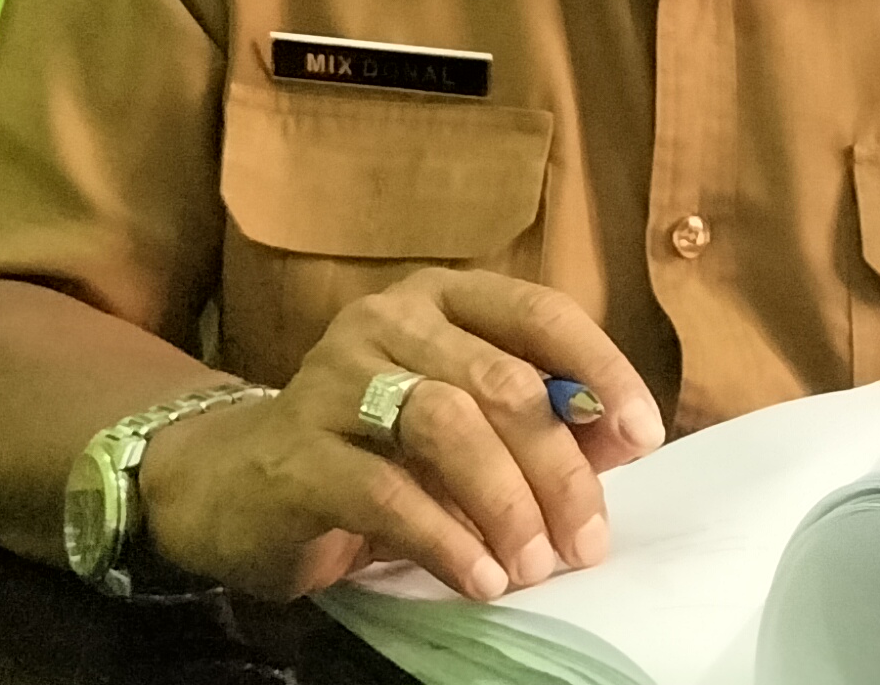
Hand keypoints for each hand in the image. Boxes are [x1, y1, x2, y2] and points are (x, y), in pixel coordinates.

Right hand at [133, 268, 662, 601]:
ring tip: (534, 564)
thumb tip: (624, 436)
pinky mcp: (296, 451)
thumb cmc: (373, 450)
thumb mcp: (463, 427)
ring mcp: (332, 379)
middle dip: (558, 467)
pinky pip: (385, 492)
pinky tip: (480, 579)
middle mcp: (386, 321)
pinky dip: (446, 540)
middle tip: (586, 540)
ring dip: (506, 503)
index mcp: (441, 300)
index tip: (643, 436)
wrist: (236, 485)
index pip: (539, 311)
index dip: (600, 370)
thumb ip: (540, 421)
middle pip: (499, 381)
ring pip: (445, 425)